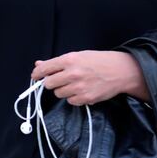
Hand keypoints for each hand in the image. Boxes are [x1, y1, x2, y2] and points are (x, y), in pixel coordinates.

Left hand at [31, 50, 148, 105]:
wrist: (121, 70)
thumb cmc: (100, 61)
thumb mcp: (80, 56)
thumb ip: (58, 62)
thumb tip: (38, 65)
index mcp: (70, 60)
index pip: (45, 68)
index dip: (37, 73)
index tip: (36, 76)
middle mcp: (72, 73)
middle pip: (49, 84)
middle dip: (52, 82)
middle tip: (61, 79)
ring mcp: (78, 87)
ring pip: (59, 93)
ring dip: (64, 90)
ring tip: (76, 84)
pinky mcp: (85, 98)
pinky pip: (70, 101)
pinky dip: (74, 97)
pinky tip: (83, 90)